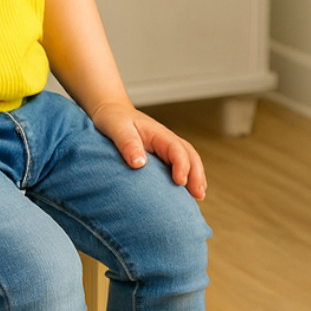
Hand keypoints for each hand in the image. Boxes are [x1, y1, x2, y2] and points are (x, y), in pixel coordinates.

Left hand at [90, 101, 207, 199]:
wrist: (112, 113)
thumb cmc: (114, 119)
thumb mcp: (117, 128)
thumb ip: (128, 144)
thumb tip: (139, 164)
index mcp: (158, 134)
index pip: (176, 149)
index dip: (182, 165)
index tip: (180, 182)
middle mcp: (166, 141)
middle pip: (189, 156)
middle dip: (197, 175)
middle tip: (198, 194)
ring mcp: (166, 149)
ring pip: (189, 161)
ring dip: (196, 178)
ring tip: (199, 197)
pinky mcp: (162, 157)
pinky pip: (179, 166)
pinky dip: (187, 179)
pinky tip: (187, 194)